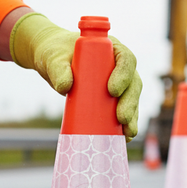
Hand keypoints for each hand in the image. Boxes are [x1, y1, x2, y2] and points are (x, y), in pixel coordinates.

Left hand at [10, 12, 140, 140]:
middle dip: (130, 102)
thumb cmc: (55, 54)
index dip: (124, 75)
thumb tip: (65, 87)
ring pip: (131, 99)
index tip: (112, 91)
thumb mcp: (53, 59)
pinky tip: (125, 138)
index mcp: (111, 49)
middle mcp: (119, 66)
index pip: (126, 59)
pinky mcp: (112, 99)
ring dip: (132, 116)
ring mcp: (119, 83)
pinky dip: (125, 125)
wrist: (54, 63)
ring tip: (127, 133)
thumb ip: (57, 69)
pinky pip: (124, 111)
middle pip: (133, 83)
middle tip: (121, 118)